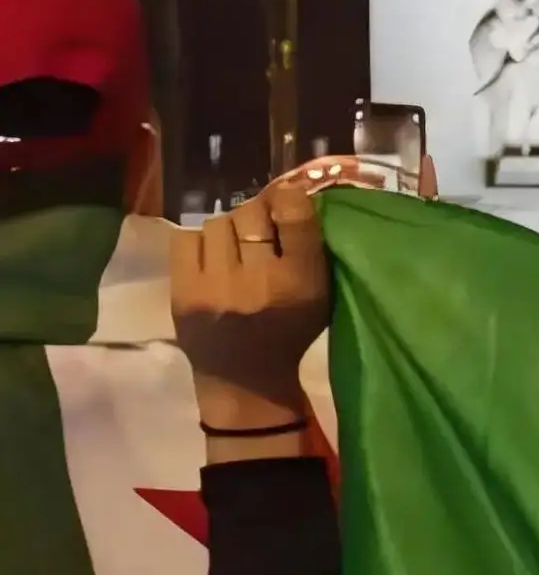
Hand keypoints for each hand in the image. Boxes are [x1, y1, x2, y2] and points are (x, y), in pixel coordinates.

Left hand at [175, 164, 341, 448]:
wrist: (244, 382)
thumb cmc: (288, 332)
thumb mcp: (317, 296)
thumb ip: (309, 249)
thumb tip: (288, 192)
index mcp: (302, 285)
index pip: (295, 218)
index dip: (290, 197)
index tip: (289, 197)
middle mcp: (259, 282)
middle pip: (252, 213)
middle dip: (256, 216)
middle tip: (258, 230)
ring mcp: (217, 286)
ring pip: (219, 222)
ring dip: (228, 230)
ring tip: (234, 250)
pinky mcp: (185, 291)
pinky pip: (187, 238)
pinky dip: (200, 243)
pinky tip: (210, 259)